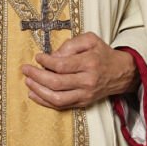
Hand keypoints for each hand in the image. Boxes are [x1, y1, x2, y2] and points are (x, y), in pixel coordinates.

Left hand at [21, 34, 138, 110]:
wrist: (121, 73)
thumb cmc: (102, 54)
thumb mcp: (90, 40)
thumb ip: (71, 44)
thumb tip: (52, 56)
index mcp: (90, 63)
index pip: (62, 65)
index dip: (46, 62)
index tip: (38, 57)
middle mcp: (88, 81)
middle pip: (57, 82)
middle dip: (37, 76)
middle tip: (25, 69)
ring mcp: (85, 94)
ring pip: (57, 98)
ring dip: (38, 91)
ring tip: (27, 82)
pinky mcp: (83, 103)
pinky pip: (61, 106)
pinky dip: (44, 102)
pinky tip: (34, 94)